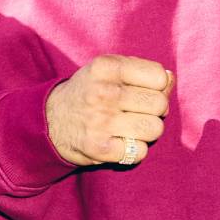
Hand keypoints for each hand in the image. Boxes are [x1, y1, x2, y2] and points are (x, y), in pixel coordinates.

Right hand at [44, 55, 171, 166]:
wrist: (49, 120)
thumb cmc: (89, 92)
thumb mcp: (109, 71)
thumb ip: (141, 71)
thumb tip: (170, 78)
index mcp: (106, 67)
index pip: (159, 77)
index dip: (157, 86)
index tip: (141, 90)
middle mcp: (103, 92)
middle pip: (159, 104)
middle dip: (153, 110)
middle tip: (136, 111)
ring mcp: (101, 121)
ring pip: (154, 129)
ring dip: (146, 131)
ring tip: (130, 127)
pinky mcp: (99, 148)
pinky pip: (140, 152)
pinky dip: (134, 149)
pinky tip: (120, 141)